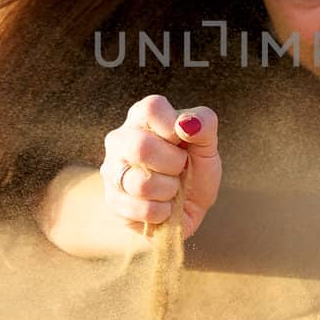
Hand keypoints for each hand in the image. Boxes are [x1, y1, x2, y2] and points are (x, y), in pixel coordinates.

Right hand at [100, 95, 221, 239]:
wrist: (187, 208)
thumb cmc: (194, 168)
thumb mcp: (207, 144)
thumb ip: (204, 125)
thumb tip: (186, 124)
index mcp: (142, 117)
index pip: (151, 108)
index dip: (173, 126)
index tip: (184, 139)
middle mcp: (120, 139)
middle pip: (140, 147)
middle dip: (173, 163)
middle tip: (180, 167)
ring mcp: (112, 171)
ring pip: (141, 183)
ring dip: (170, 190)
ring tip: (172, 188)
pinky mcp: (113, 202)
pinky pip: (143, 210)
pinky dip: (164, 211)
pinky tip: (164, 206)